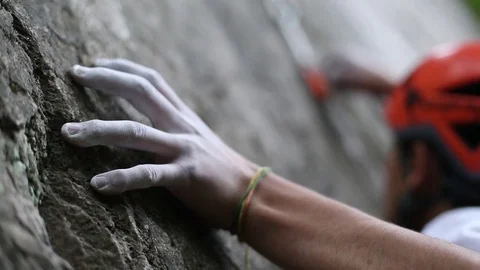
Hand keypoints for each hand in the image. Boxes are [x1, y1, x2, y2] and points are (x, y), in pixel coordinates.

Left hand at [62, 59, 257, 228]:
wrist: (252, 193)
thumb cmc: (222, 170)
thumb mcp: (198, 138)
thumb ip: (175, 127)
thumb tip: (150, 121)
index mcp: (183, 116)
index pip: (151, 80)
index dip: (123, 67)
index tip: (96, 63)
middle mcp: (181, 125)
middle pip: (139, 91)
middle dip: (105, 80)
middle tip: (75, 74)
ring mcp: (183, 149)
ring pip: (135, 132)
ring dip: (98, 129)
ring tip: (69, 134)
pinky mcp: (186, 176)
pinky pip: (148, 174)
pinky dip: (121, 178)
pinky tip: (98, 184)